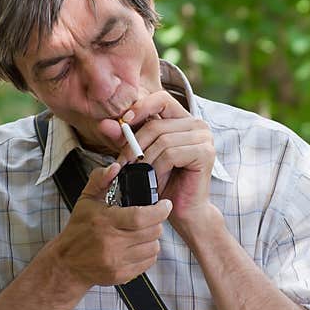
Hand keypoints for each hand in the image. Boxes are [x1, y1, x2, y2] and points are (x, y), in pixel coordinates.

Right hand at [49, 163, 171, 289]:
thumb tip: (116, 167)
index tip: (165, 204)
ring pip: (153, 247)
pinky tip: (136, 246)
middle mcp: (111, 243)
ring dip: (152, 238)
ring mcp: (117, 261)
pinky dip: (147, 253)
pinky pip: (148, 262)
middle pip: (152, 231)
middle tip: (150, 218)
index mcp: (105, 222)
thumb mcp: (86, 200)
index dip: (160, 210)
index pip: (142, 217)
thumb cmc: (79, 229)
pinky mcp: (121, 275)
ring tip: (141, 233)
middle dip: (156, 222)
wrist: (67, 263)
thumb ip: (100, 179)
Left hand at [97, 91, 215, 227]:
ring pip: (162, 140)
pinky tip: (156, 178)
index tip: (123, 123)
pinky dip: (158, 167)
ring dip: (146, 160)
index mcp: (184, 120)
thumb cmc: (163, 182)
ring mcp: (204, 138)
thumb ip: (125, 138)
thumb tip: (104, 123)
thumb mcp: (140, 155)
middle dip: (135, 144)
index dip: (141, 108)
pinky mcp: (205, 153)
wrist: (182, 210)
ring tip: (142, 174)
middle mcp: (198, 125)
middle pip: (157, 124)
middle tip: (124, 163)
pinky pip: (171, 154)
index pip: (161, 100)